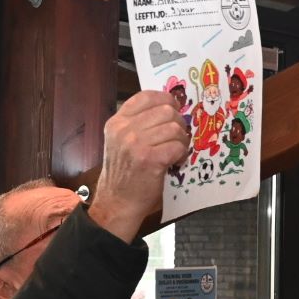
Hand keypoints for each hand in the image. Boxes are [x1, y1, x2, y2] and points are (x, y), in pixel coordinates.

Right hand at [87, 90, 188, 240]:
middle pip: (166, 111)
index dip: (166, 100)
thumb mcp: (121, 141)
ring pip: (175, 128)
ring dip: (181, 141)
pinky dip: (181, 154)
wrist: (117, 202)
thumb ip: (138, 123)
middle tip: (176, 139)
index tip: (173, 110)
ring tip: (175, 153)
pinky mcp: (149, 159)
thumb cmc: (124, 172)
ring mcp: (135, 143)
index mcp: (117, 122)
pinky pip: (177, 146)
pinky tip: (175, 162)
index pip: (147, 96)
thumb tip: (170, 107)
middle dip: (178, 124)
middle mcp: (124, 129)